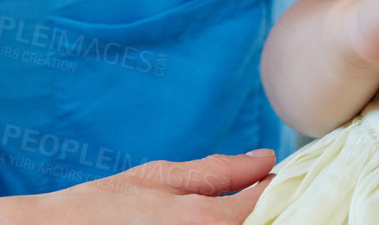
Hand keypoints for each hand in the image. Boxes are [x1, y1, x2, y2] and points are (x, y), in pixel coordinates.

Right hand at [31, 149, 276, 223]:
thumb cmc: (105, 206)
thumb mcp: (159, 178)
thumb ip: (217, 171)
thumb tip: (263, 160)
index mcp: (203, 220)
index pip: (265, 201)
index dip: (273, 186)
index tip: (269, 177)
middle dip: (265, 212)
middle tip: (252, 197)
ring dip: (244, 223)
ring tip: (231, 211)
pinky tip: (206, 223)